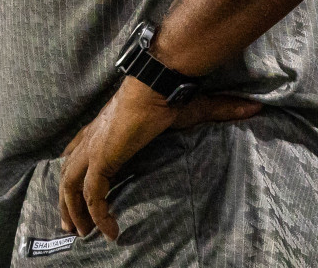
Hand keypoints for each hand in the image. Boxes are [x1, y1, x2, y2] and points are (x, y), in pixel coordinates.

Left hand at [57, 79, 260, 241]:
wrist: (157, 83)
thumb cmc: (168, 93)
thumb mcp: (190, 110)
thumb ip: (218, 111)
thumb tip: (251, 108)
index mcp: (104, 126)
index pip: (78, 148)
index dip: (75, 169)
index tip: (75, 191)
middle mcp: (93, 137)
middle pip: (68, 169)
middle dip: (66, 198)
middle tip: (71, 224)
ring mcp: (94, 148)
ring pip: (71, 185)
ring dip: (74, 210)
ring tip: (81, 234)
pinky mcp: (102, 159)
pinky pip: (93, 194)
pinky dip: (98, 214)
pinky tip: (110, 231)